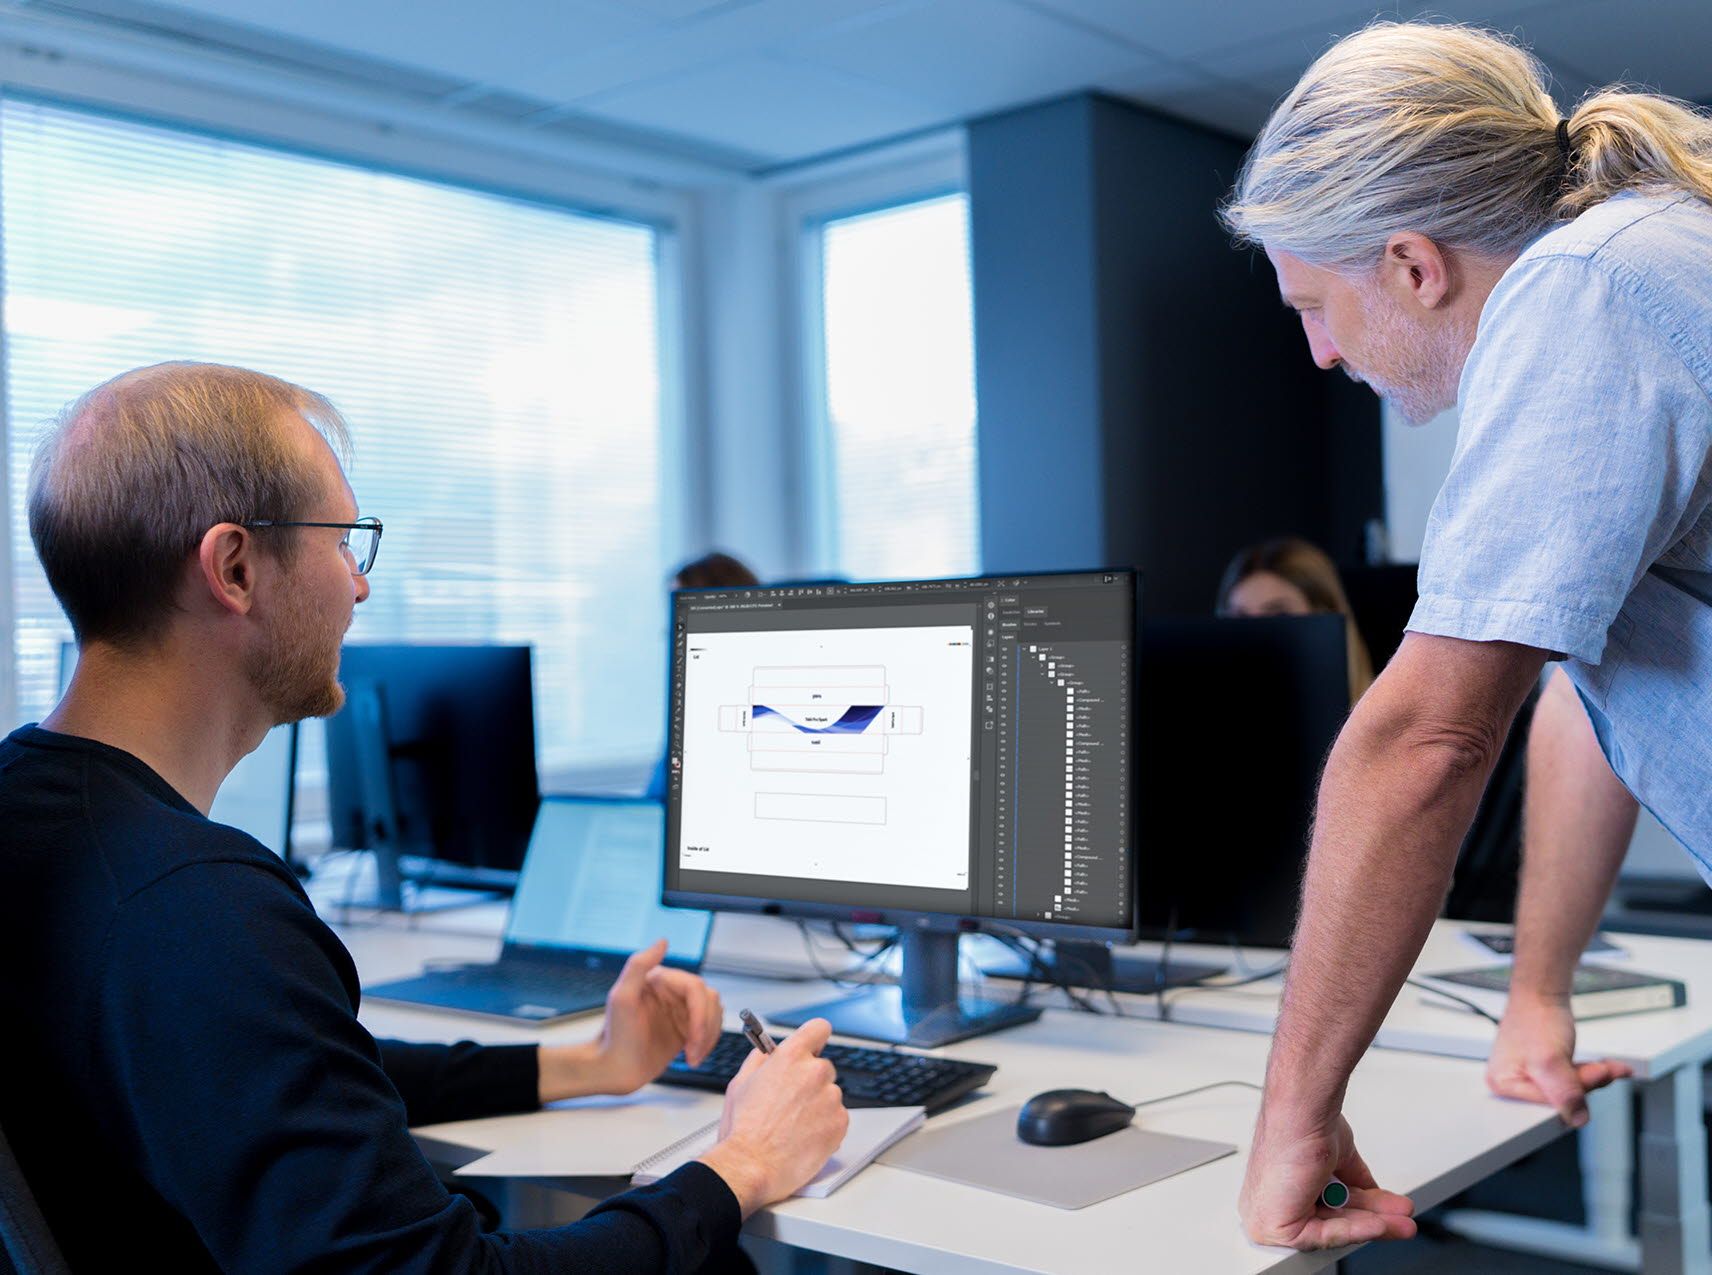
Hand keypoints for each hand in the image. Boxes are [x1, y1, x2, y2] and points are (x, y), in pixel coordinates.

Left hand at [576, 940, 722, 1096]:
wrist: (613, 1069)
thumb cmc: (614, 1036)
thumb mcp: (621, 997)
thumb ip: (638, 965)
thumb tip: (663, 941)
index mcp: (660, 979)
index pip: (695, 987)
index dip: (700, 1013)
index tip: (693, 1037)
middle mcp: (672, 992)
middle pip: (709, 1000)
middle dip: (706, 1027)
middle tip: (694, 1049)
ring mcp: (680, 1011)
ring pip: (714, 1013)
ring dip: (709, 1037)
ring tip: (693, 1056)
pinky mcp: (685, 1029)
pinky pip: (710, 1028)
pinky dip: (708, 1043)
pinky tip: (693, 1057)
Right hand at [698, 1017, 848, 1216]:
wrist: (751, 1166)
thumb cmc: (743, 1130)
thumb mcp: (740, 1083)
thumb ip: (759, 1060)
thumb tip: (768, 1052)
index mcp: (791, 1057)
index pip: (818, 1029)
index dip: (814, 1038)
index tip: (812, 1046)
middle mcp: (815, 1072)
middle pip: (823, 1067)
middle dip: (810, 1082)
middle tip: (791, 1102)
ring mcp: (830, 1098)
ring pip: (830, 1095)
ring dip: (818, 1106)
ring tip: (793, 1126)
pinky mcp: (840, 1123)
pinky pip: (837, 1118)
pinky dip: (825, 1126)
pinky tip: (803, 1137)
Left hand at [1240, 1112, 1415, 1248]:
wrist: (1299, 1113)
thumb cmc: (1303, 1124)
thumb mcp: (1337, 1158)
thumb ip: (1351, 1180)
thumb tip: (1370, 1191)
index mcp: (1286, 1186)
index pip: (1329, 1207)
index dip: (1362, 1210)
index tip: (1389, 1210)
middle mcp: (1277, 1200)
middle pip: (1334, 1219)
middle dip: (1374, 1219)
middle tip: (1401, 1218)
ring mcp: (1274, 1213)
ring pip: (1333, 1228)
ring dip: (1373, 1226)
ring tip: (1402, 1223)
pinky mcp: (1274, 1225)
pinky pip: (1324, 1235)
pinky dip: (1356, 1230)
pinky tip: (1380, 1225)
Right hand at [1487, 993, 1632, 1126]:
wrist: (1542, 994)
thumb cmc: (1535, 1017)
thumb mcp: (1549, 1060)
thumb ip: (1563, 1092)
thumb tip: (1577, 1118)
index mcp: (1503, 1084)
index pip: (1543, 1109)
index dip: (1570, 1098)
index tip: (1585, 1082)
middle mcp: (1514, 1083)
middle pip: (1559, 1102)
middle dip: (1587, 1086)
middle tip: (1598, 1071)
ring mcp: (1531, 1077)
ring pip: (1571, 1091)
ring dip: (1594, 1079)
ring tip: (1604, 1067)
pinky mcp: (1546, 1070)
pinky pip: (1574, 1081)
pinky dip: (1592, 1074)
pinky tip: (1603, 1067)